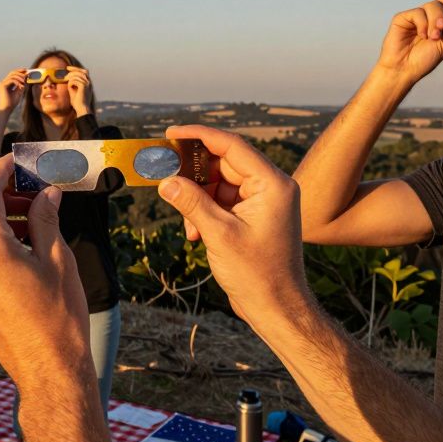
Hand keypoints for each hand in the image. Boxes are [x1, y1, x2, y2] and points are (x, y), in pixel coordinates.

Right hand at [0, 69, 27, 111]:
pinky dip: (17, 82)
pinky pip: (11, 80)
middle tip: (27, 74)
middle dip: (20, 72)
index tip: (26, 70)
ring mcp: (2, 83)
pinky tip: (21, 86)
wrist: (7, 108)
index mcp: (7, 83)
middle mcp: (3, 82)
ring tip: (24, 82)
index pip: (13, 74)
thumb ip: (22, 84)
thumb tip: (26, 76)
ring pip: (12, 75)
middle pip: (12, 72)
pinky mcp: (2, 85)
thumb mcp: (20, 91)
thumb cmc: (12, 102)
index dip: (19, 71)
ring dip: (20, 77)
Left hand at [0, 155, 90, 385]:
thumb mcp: (57, 260)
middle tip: (34, 191)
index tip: (17, 159)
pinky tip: (23, 245)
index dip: (1, 170)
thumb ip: (46, 220)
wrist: (48, 370)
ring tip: (34, 219)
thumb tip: (46, 192)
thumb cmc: (59, 318)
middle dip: (1, 193)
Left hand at [65, 66, 90, 114]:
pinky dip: (70, 83)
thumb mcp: (74, 91)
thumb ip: (72, 85)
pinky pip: (74, 80)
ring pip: (77, 75)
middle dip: (73, 69)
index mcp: (88, 84)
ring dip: (70, 76)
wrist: (82, 109)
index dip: (76, 69)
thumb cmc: (78, 103)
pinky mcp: (84, 86)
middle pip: (82, 71)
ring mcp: (88, 84)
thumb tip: (67, 79)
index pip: (84, 72)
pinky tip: (69, 87)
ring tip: (65, 79)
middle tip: (66, 70)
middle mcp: (89, 83)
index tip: (68, 68)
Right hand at [156, 125, 309, 326]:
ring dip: (199, 198)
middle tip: (166, 173)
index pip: (232, 146)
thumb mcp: (219, 235)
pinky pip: (224, 201)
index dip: (199, 136)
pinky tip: (196, 232)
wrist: (277, 308)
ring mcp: (264, 202)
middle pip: (225, 163)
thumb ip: (191, 202)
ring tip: (187, 221)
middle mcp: (271, 187)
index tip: (172, 133)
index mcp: (272, 184)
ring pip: (221, 183)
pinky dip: (206, 211)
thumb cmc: (258, 274)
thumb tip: (166, 180)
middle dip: (194, 173)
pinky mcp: (254, 216)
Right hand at [376, 0, 442, 83]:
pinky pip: (417, 13)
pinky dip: (422, 24)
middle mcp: (428, 16)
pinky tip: (421, 35)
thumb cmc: (423, 60)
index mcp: (440, 22)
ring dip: (434, 21)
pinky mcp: (402, 18)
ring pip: (430, 6)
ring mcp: (415, 16)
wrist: (404, 69)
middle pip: (441, 3)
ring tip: (432, 37)